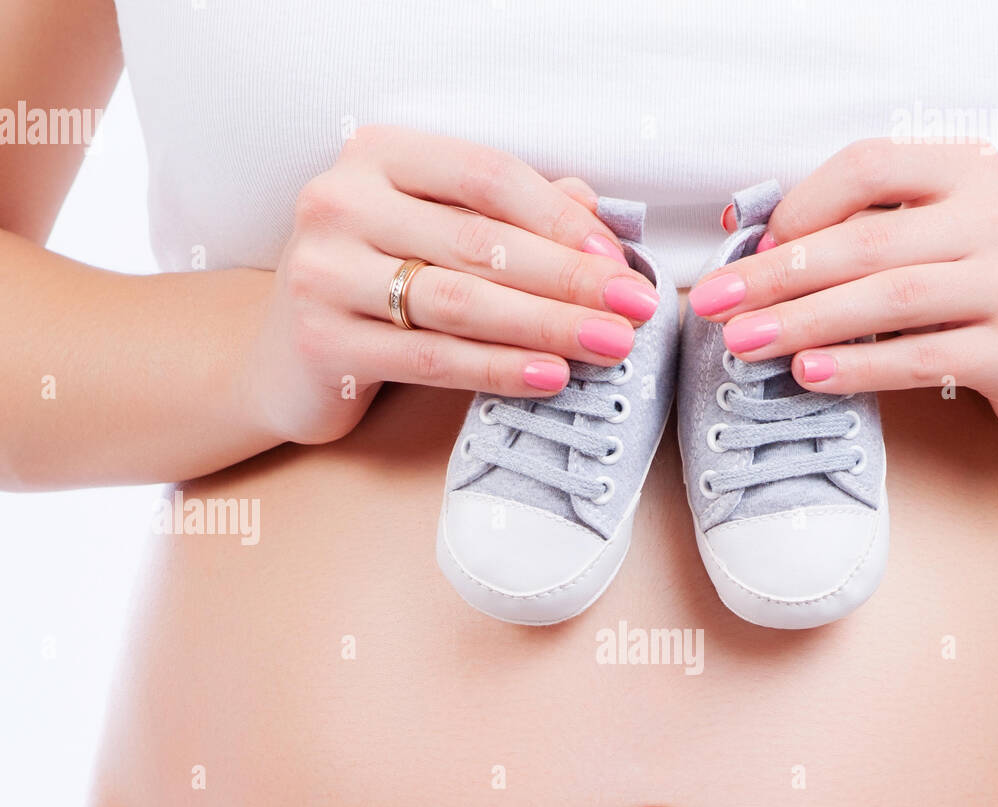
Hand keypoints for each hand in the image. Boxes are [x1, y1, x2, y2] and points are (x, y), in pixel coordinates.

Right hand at [243, 127, 659, 444]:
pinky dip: (499, 369)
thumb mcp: (432, 235)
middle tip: (635, 310)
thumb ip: (504, 215)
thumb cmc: (373, 288)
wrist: (281, 363)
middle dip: (571, 279)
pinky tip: (551, 377)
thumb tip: (590, 207)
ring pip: (461, 300)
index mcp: (374, 156)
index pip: (489, 176)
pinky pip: (433, 357)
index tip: (621, 260)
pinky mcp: (322, 342)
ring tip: (609, 346)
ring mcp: (323, 272)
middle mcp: (339, 202)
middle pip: (482, 241)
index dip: (563, 220)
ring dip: (547, 326)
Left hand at [689, 139, 997, 445]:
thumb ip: (868, 234)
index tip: (750, 248)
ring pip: (891, 299)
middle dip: (781, 275)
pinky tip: (808, 376)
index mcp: (971, 174)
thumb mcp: (942, 243)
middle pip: (869, 241)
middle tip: (715, 304)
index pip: (870, 166)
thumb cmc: (992, 297)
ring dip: (807, 323)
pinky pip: (922, 358)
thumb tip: (751, 243)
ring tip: (746, 344)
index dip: (802, 204)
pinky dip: (858, 368)